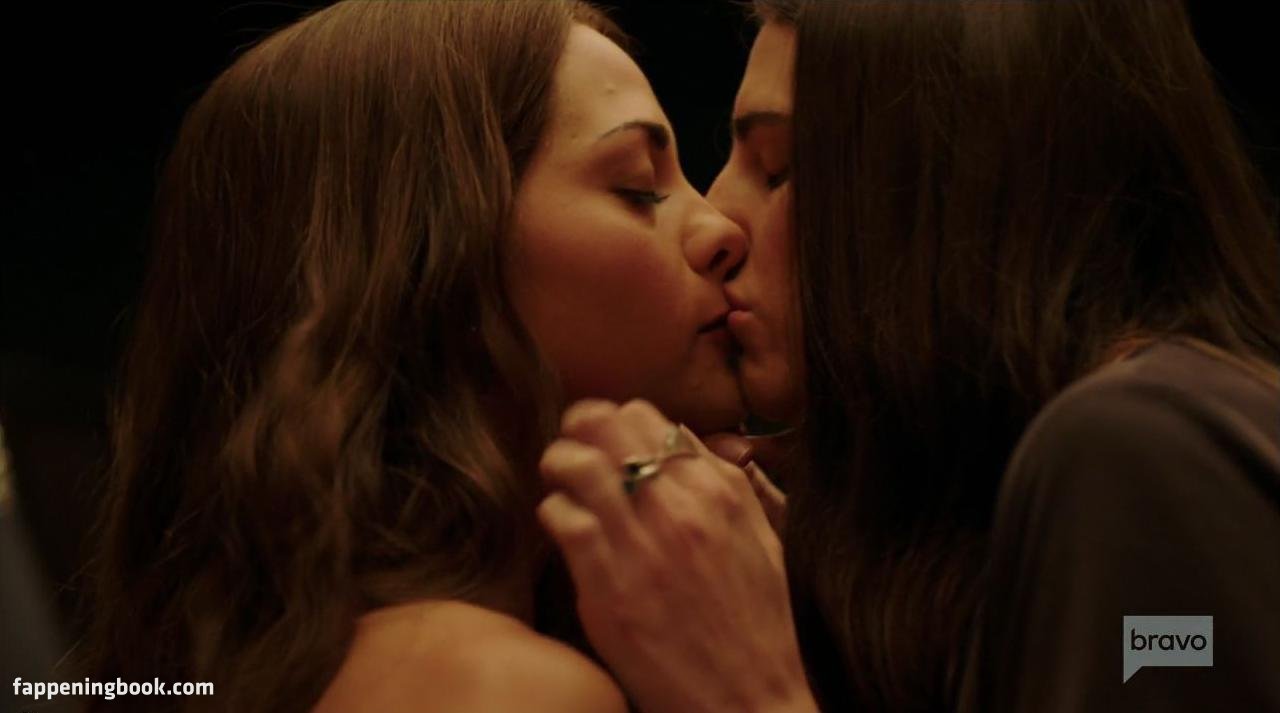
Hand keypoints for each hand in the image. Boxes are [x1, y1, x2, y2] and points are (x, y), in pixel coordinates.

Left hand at [537, 399, 818, 712]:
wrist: (750, 699)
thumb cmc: (757, 625)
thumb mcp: (762, 540)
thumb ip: (726, 486)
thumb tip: (686, 443)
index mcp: (720, 491)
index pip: (648, 417)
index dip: (616, 422)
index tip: (606, 440)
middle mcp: (681, 507)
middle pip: (606, 425)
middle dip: (580, 429)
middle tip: (572, 449)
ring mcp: (642, 544)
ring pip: (576, 464)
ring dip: (558, 465)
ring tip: (559, 481)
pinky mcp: (607, 586)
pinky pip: (562, 519)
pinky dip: (554, 512)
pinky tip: (563, 529)